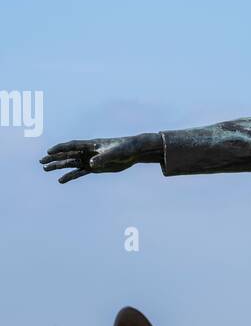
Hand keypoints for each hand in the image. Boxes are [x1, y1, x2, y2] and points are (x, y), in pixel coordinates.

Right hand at [40, 132, 161, 183]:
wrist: (134, 152)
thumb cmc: (125, 148)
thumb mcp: (114, 153)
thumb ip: (103, 158)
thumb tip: (91, 164)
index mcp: (91, 145)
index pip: (72, 146)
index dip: (60, 148)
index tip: (49, 151)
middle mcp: (88, 152)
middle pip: (67, 154)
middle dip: (54, 158)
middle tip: (41, 161)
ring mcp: (90, 160)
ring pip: (71, 163)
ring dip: (58, 166)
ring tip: (45, 169)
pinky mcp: (95, 168)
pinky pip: (79, 172)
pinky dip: (70, 176)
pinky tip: (61, 180)